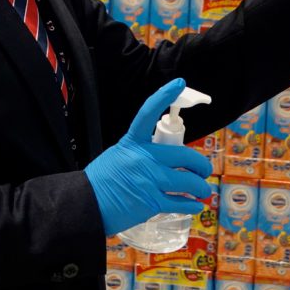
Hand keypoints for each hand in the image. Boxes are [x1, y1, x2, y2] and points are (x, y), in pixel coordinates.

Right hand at [85, 79, 212, 235]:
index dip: (164, 96)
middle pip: (184, 155)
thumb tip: (166, 156)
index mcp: (132, 143)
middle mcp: (143, 159)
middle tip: (204, 170)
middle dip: (200, 165)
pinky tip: (195, 205)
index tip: (179, 84)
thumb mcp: (118, 155)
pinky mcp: (151, 203)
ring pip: (188, 181)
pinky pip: (180, 202)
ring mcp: (149, 181)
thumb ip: (141, 152)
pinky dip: (192, 205)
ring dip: (200, 186)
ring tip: (201, 189)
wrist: (85, 206)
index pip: (148, 113)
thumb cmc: (102, 182)